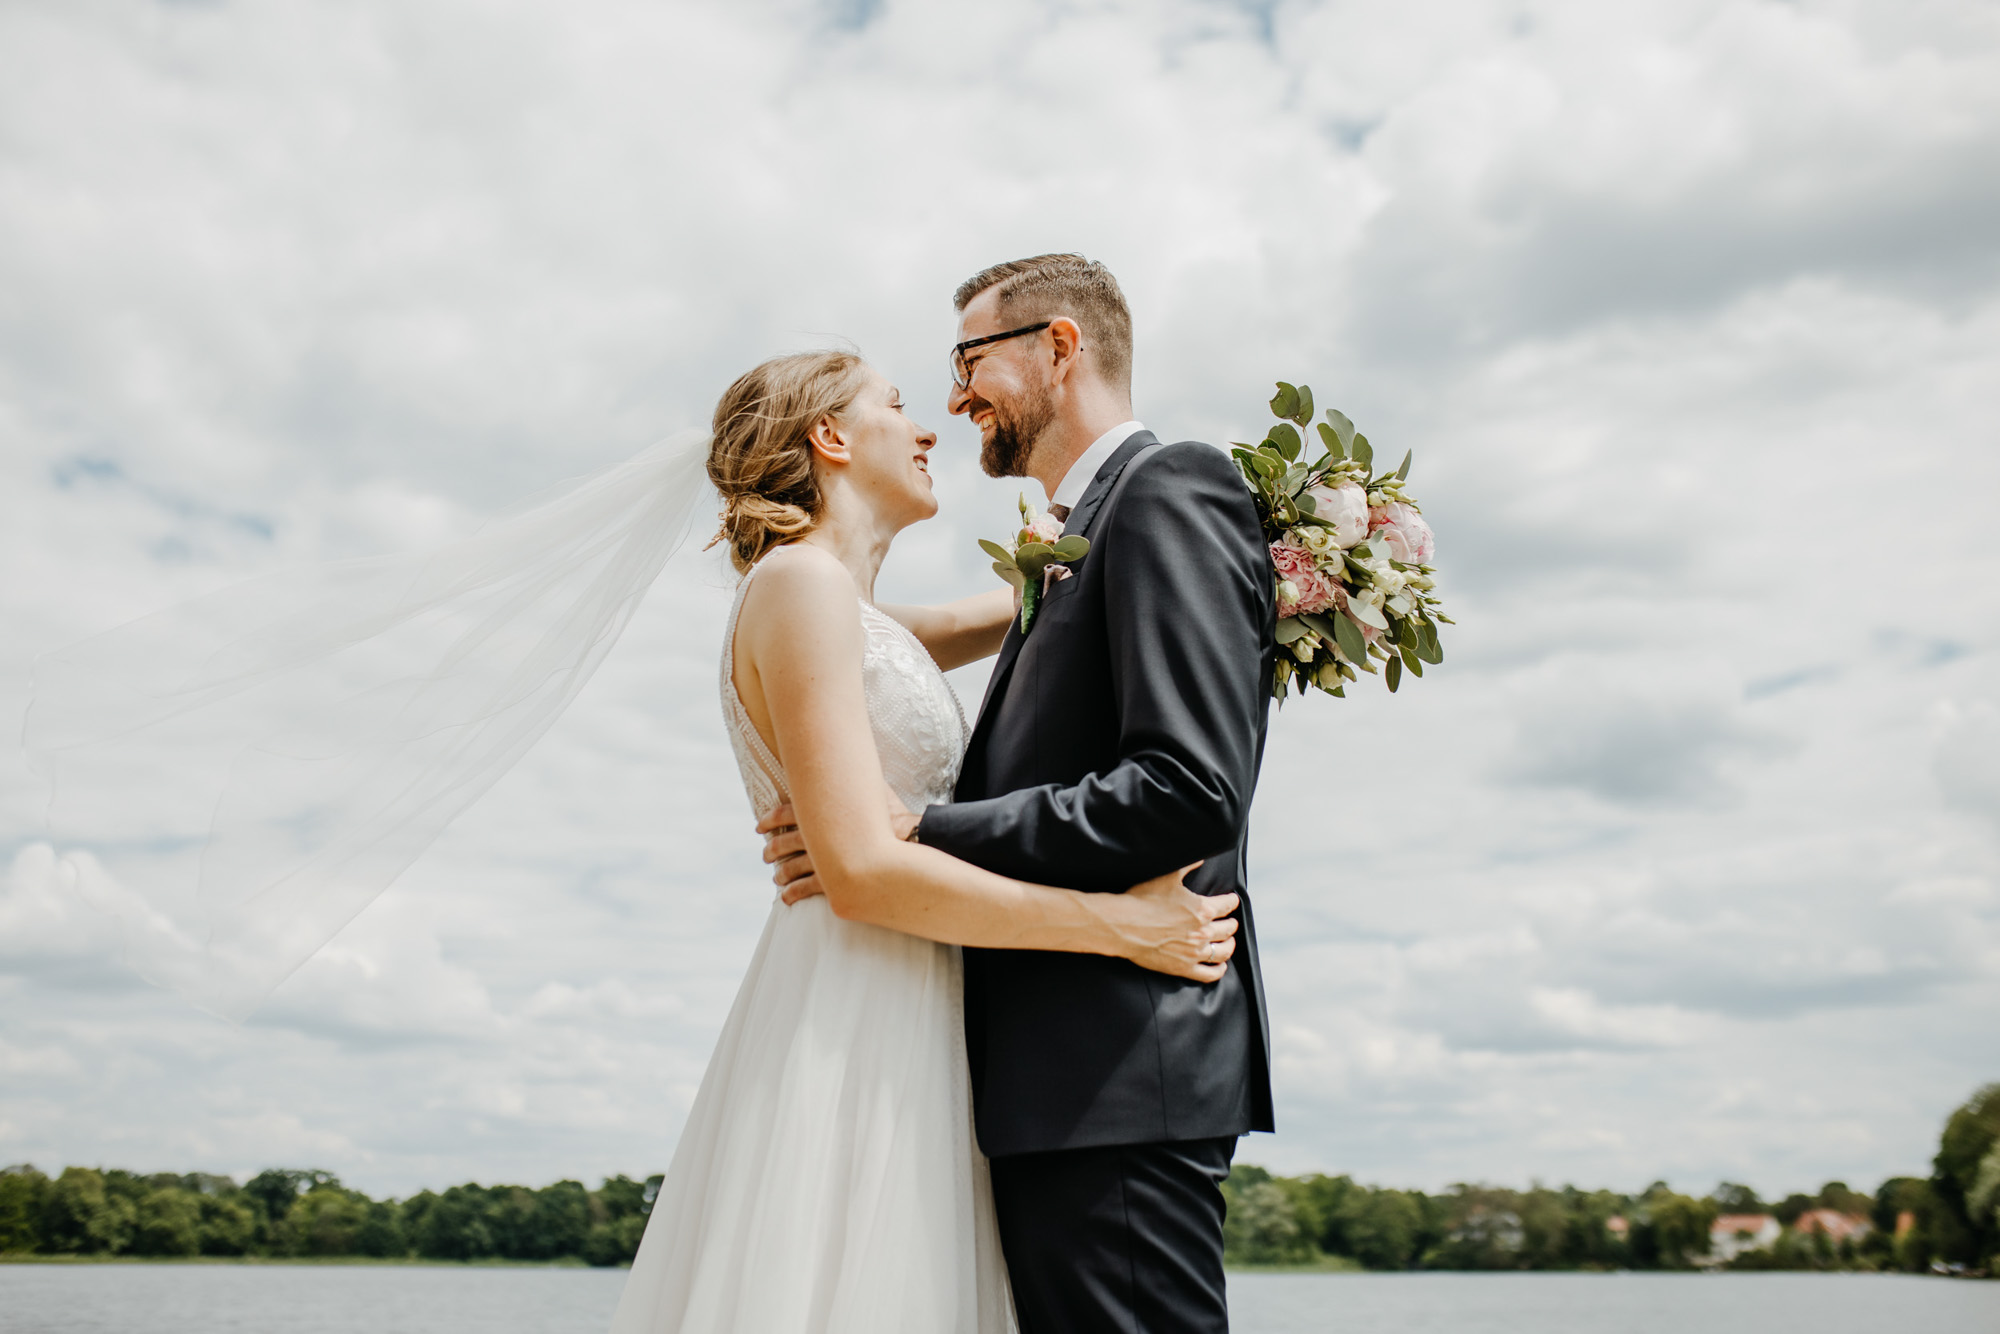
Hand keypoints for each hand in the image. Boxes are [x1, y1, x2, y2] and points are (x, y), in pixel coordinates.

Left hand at [758, 785, 917, 904]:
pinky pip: (806, 890)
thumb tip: (853, 762)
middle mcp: (819, 837)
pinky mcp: (834, 883)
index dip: (771, 820)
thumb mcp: (875, 791)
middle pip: (785, 843)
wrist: (913, 846)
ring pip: (792, 868)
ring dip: (782, 873)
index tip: (759, 826)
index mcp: (823, 813)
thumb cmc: (896, 817)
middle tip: (766, 854)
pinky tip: (787, 897)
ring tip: (777, 878)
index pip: (787, 813)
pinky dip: (793, 893)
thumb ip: (858, 783)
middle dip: (772, 849)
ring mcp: (825, 862)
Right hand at [1111, 862, 1239, 983]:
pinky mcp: (1183, 968)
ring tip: (1228, 942)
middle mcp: (1203, 932)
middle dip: (1231, 923)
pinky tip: (1220, 966)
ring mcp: (1194, 952)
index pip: (1227, 905)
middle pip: (1228, 928)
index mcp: (1203, 909)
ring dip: (1229, 945)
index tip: (1231, 900)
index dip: (1231, 901)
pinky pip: (1209, 973)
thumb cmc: (1143, 899)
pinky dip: (1219, 970)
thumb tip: (1201, 857)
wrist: (1124, 926)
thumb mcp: (1168, 876)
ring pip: (1223, 951)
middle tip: (1229, 921)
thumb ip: (1188, 866)